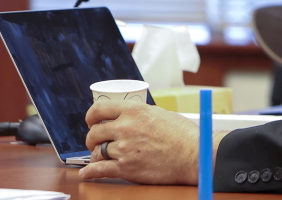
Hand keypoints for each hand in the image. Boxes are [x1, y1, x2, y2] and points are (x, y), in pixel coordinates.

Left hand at [79, 101, 202, 184]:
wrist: (194, 155)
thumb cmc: (183, 135)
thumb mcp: (160, 114)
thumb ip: (140, 115)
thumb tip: (127, 117)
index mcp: (134, 111)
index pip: (99, 109)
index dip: (91, 116)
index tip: (91, 121)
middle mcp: (126, 128)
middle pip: (94, 132)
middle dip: (93, 138)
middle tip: (97, 142)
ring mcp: (124, 149)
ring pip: (97, 152)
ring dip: (97, 155)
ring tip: (101, 156)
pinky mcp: (126, 168)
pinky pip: (99, 170)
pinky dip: (90, 172)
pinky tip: (87, 173)